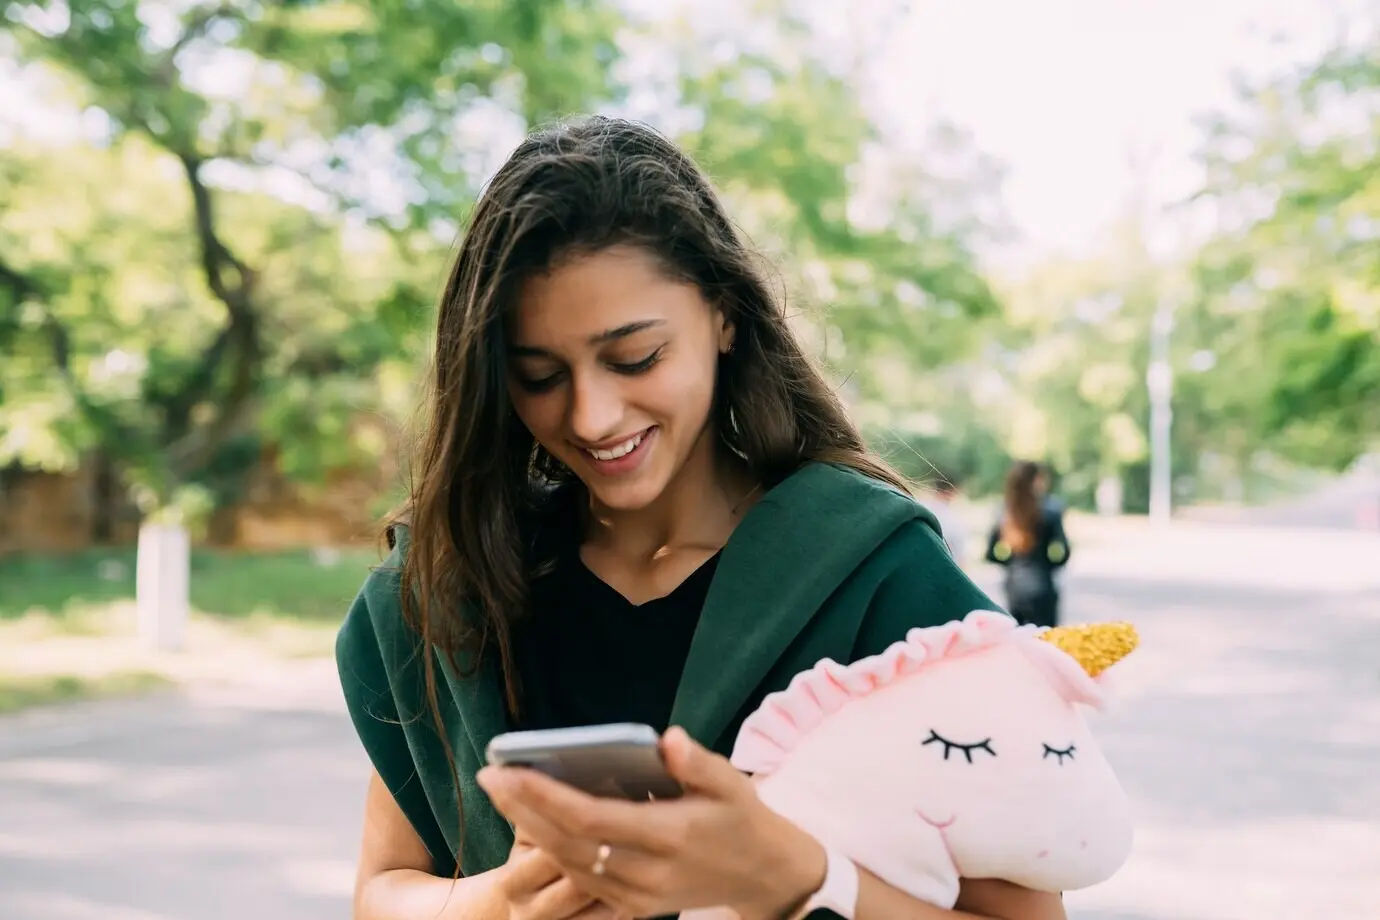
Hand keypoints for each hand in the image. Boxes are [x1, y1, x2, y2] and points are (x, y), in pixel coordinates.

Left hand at [478, 726, 825, 919]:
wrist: (763, 874)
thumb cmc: (741, 818)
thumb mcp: (731, 783)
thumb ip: (698, 762)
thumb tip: (669, 738)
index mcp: (670, 837)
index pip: (591, 818)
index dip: (544, 797)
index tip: (508, 771)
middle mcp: (648, 873)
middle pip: (570, 844)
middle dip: (524, 811)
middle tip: (490, 777)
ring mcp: (639, 897)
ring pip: (570, 867)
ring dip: (531, 833)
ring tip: (503, 796)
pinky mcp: (634, 909)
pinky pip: (582, 886)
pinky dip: (552, 859)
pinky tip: (529, 833)